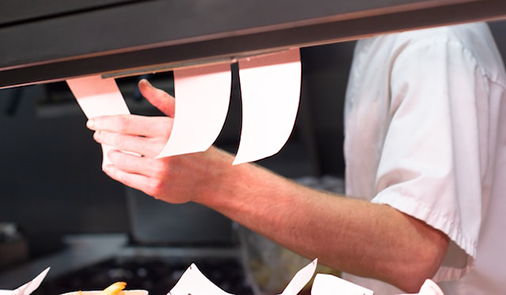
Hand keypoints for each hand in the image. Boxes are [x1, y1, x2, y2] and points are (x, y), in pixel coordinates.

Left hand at [86, 79, 233, 202]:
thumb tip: (143, 85)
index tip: (95, 122)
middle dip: (103, 137)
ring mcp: (157, 171)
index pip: (125, 123)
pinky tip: (112, 166)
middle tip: (99, 135)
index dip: (105, 122)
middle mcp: (161, 150)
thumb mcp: (183, 119)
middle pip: (119, 141)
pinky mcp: (154, 187)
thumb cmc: (196, 147)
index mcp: (166, 130)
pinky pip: (125, 178)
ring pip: (119, 160)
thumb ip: (161, 100)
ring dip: (110, 154)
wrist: (210, 176)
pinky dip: (114, 171)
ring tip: (112, 150)